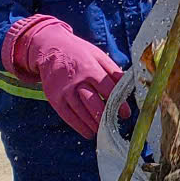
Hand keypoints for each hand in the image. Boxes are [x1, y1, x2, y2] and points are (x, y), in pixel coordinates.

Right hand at [3, 15, 123, 139]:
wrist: (50, 48)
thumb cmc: (79, 53)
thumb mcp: (98, 56)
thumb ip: (113, 71)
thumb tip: (129, 85)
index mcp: (91, 69)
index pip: (108, 90)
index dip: (119, 103)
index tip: (126, 114)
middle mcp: (77, 81)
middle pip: (93, 103)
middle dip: (106, 116)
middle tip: (114, 124)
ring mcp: (64, 91)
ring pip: (81, 112)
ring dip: (93, 124)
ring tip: (104, 130)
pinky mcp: (54, 98)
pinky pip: (67, 116)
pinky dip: (79, 126)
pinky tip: (88, 132)